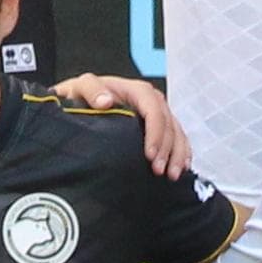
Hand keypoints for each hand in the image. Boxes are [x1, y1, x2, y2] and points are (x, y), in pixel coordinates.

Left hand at [49, 73, 188, 174]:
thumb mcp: (80, 87)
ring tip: (172, 175)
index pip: (153, 109)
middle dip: (167, 148)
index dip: (155, 132)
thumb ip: (91, 90)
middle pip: (168, 123)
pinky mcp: (158, 126)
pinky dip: (182, 153)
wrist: (79, 102)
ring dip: (177, 154)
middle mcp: (150, 100)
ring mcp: (156, 113)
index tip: (149, 154)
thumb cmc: (80, 95)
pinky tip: (180, 168)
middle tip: (158, 171)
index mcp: (135, 90)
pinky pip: (177, 138)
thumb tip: (106, 101)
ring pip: (177, 132)